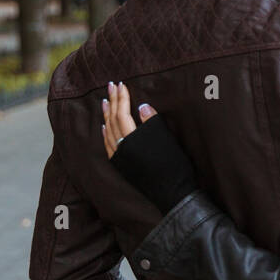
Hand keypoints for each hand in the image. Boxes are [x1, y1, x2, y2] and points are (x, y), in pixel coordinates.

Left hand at [100, 82, 195, 214]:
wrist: (173, 195)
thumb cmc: (175, 167)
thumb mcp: (166, 141)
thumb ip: (152, 123)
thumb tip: (141, 106)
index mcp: (133, 139)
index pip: (123, 114)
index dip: (122, 98)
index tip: (121, 84)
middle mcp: (122, 148)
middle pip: (113, 121)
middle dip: (112, 102)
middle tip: (110, 86)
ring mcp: (120, 158)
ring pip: (108, 132)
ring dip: (106, 116)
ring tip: (104, 102)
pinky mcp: (121, 166)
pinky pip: (108, 145)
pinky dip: (106, 133)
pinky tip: (104, 127)